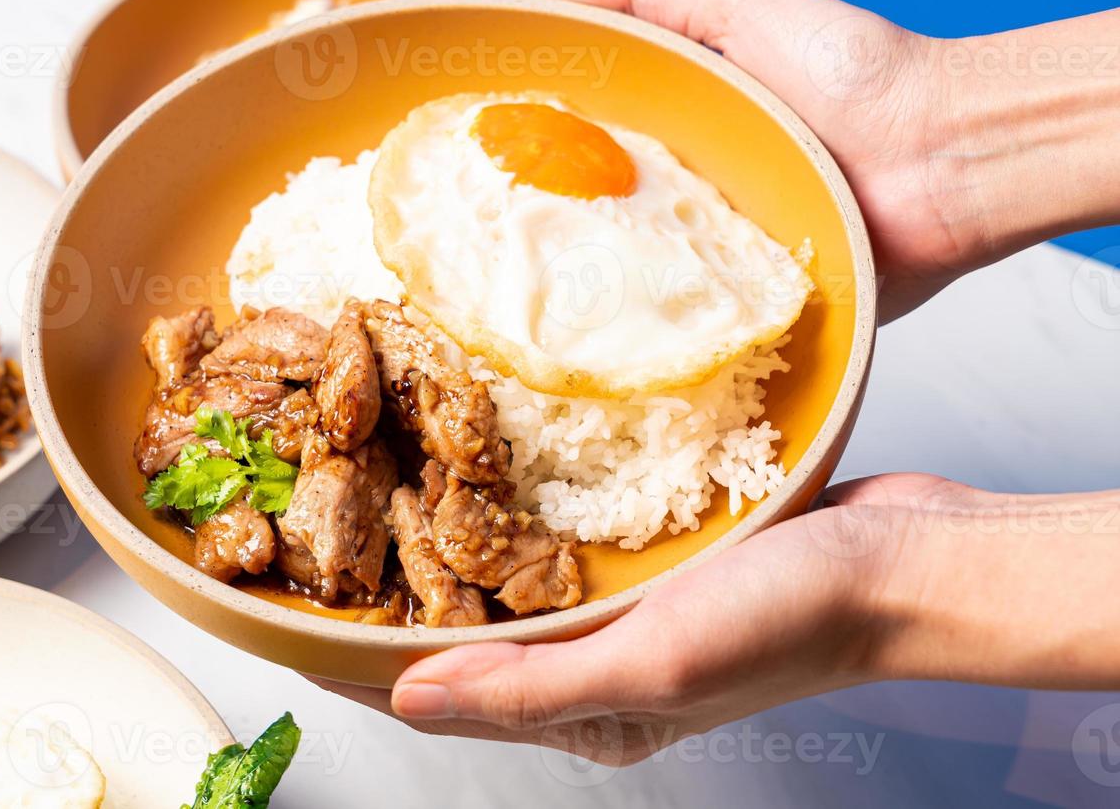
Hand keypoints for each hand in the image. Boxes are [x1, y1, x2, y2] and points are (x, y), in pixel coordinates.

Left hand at [318, 474, 1119, 764]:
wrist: (902, 557)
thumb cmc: (792, 618)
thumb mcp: (653, 661)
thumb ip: (530, 686)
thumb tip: (408, 699)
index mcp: (588, 712)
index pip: (443, 696)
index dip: (361, 662)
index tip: (288, 618)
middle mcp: (594, 668)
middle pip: (462, 640)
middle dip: (387, 603)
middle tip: (316, 537)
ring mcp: (619, 612)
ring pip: (501, 588)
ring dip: (437, 554)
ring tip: (369, 497)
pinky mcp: (645, 564)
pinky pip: (552, 548)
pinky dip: (502, 522)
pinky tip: (472, 480)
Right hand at [535, 0, 1119, 321]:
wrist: (944, 159)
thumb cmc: (852, 70)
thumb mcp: (741, 4)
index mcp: (685, 120)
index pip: (590, 132)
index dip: (535, 134)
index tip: (473, 142)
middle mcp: (692, 188)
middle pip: (600, 205)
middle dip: (547, 214)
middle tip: (478, 223)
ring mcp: (717, 252)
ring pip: (632, 268)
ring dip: (591, 274)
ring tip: (519, 281)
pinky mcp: (746, 306)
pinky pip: (686, 319)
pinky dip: (652, 323)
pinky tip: (599, 326)